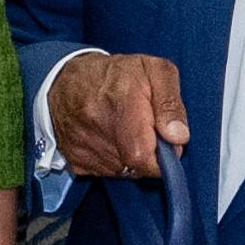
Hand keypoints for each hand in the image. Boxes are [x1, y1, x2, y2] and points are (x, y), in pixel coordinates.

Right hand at [42, 48, 190, 184]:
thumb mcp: (154, 71)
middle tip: (146, 131)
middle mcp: (96, 128)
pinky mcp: (75, 161)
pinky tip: (110, 138)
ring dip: (132, 158)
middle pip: (137, 166)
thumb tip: (178, 137)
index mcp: (120, 103)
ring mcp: (82, 148)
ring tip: (125, 131)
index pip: (144, 155)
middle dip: (149, 154)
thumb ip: (171, 103)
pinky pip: (106, 173)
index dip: (162, 155)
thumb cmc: (116, 73)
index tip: (163, 138)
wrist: (65, 80)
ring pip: (123, 172)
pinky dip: (115, 161)